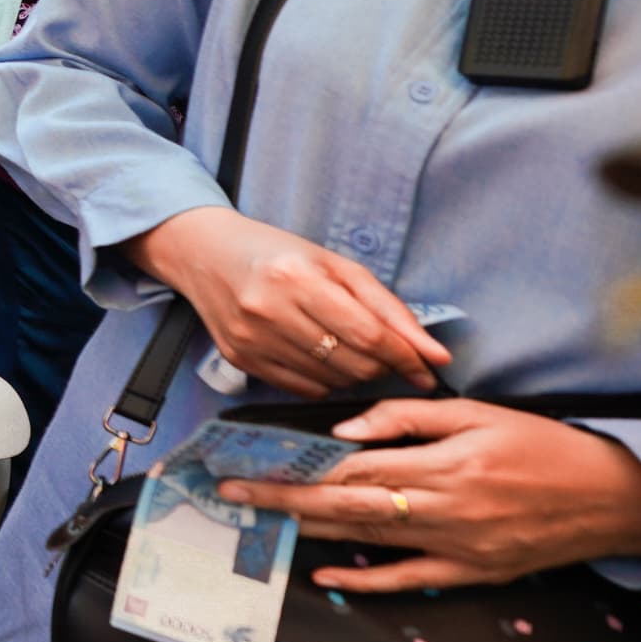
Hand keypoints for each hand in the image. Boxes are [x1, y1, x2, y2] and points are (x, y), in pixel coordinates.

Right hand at [130, 207, 449, 396]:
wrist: (204, 253)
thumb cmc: (279, 254)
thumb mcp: (337, 266)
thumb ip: (390, 310)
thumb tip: (436, 355)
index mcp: (297, 277)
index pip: (368, 334)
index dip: (406, 357)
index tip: (428, 369)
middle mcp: (269, 309)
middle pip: (353, 363)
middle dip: (381, 364)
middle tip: (385, 353)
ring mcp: (251, 338)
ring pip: (331, 381)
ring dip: (353, 372)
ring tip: (346, 347)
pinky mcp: (239, 358)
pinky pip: (303, 388)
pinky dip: (324, 379)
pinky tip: (318, 355)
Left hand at [220, 398, 640, 591]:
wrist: (613, 496)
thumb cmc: (544, 447)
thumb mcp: (480, 414)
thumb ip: (409, 418)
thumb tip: (347, 428)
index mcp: (444, 464)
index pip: (350, 467)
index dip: (295, 468)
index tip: (249, 464)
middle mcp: (444, 508)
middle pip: (346, 506)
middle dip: (284, 500)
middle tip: (231, 495)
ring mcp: (458, 546)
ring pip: (369, 539)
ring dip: (313, 531)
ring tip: (265, 522)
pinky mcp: (473, 572)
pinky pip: (409, 579)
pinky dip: (366, 579)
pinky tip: (328, 574)